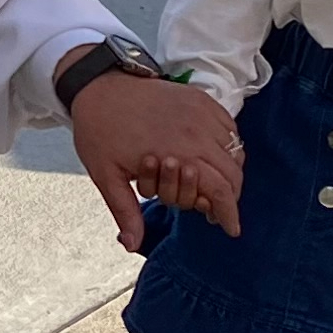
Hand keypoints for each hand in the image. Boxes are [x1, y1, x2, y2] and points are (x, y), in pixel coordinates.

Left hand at [67, 68, 243, 250]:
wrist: (96, 87)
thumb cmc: (99, 133)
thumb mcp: (106, 176)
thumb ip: (125, 211)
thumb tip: (131, 245)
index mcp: (177, 155)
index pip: (219, 191)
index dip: (228, 213)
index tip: (231, 228)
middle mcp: (196, 134)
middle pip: (233, 174)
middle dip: (230, 196)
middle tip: (217, 209)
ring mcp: (201, 113)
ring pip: (235, 151)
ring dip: (230, 171)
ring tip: (214, 184)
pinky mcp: (201, 99)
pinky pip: (230, 127)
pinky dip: (229, 145)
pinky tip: (213, 155)